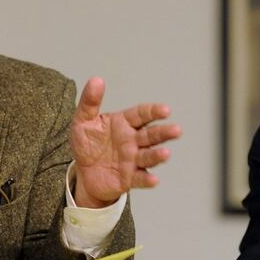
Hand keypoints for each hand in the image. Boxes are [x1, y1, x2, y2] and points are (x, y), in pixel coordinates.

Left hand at [70, 77, 180, 207]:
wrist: (83, 172)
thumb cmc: (87, 143)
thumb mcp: (83, 121)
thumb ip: (90, 102)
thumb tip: (96, 79)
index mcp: (124, 123)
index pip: (142, 114)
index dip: (154, 112)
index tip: (165, 110)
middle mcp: (133, 140)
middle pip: (151, 135)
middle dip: (164, 133)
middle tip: (176, 130)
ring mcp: (133, 159)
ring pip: (149, 156)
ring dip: (158, 155)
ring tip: (165, 154)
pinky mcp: (129, 178)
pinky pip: (140, 178)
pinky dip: (147, 179)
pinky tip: (154, 180)